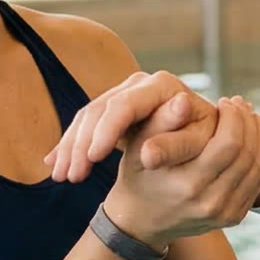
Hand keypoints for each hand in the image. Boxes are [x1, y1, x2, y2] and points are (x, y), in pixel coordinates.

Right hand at [48, 70, 216, 182]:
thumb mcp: (193, 146)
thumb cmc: (204, 144)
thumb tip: (149, 153)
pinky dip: (68, 148)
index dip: (107, 130)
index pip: (126, 105)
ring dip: (70, 148)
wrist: (196, 141)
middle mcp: (139, 82)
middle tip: (71, 177)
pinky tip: (55, 168)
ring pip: (85, 116)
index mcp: (162, 85)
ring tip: (62, 177)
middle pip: (98, 109)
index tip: (93, 158)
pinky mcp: (111, 108)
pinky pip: (82, 125)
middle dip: (81, 143)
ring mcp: (122, 92)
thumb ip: (176, 143)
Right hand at [102, 95, 259, 246]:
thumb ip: (162, 121)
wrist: (140, 220)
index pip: (229, 144)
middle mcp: (209, 203)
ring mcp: (224, 213)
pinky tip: (254, 136)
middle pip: (248, 154)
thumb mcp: (138, 147)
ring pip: (259, 166)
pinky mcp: (234, 217)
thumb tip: (184, 99)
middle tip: (240, 104)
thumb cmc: (140, 175)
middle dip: (248, 122)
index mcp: (188, 184)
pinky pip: (259, 181)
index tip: (225, 101)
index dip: (234, 117)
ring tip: (249, 115)